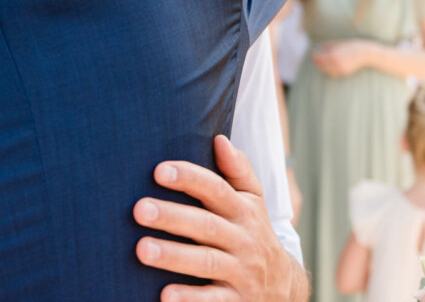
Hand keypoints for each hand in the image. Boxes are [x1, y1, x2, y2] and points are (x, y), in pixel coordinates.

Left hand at [133, 135, 300, 301]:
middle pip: (206, 225)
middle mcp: (243, 240)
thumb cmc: (254, 235)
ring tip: (142, 249)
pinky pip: (213, 301)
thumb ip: (238, 171)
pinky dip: (189, 299)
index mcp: (243, 211)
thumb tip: (219, 139)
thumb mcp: (253, 202)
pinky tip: (164, 295)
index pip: (215, 189)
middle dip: (172, 216)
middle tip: (139, 209)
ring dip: (174, 256)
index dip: (189, 178)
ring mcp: (241, 272)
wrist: (284, 290)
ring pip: (207, 262)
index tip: (158, 171)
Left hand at [311, 40, 368, 77]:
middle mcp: (336, 63)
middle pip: (322, 65)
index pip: (319, 58)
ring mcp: (341, 69)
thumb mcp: (339, 43)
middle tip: (314, 58)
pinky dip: (329, 70)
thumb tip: (319, 46)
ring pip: (327, 70)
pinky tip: (328, 66)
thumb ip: (328, 46)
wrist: (366, 53)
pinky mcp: (344, 72)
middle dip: (317, 62)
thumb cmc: (352, 45)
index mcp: (334, 55)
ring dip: (322, 67)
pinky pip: (333, 73)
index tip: (312, 54)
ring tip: (320, 62)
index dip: (315, 57)